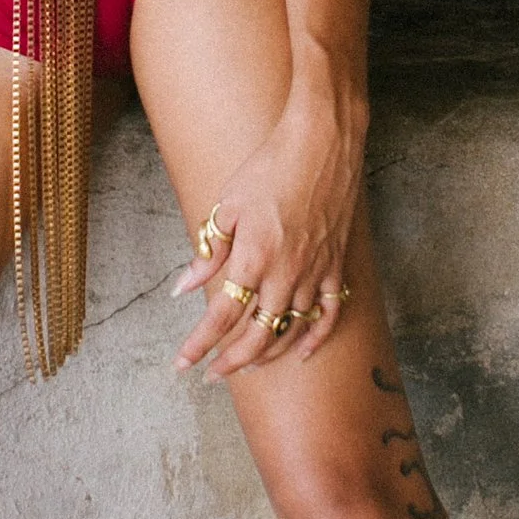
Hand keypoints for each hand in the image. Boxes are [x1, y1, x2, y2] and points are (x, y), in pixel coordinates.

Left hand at [172, 96, 362, 377]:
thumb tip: (184, 286)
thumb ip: (210, 251)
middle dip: (231, 361)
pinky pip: (329, 313)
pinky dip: (317, 337)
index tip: (182, 364)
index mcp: (254, 258)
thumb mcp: (229, 205)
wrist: (323, 144)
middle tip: (212, 374)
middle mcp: (285, 274)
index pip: (220, 315)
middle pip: (256, 335)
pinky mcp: (336, 265)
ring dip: (267, 354)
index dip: (199, 344)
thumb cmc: (270, 167)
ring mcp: (315, 272)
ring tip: (246, 364)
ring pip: (291, 330)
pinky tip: (303, 351)